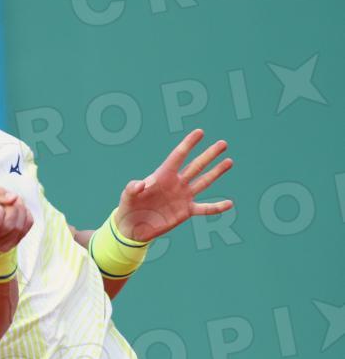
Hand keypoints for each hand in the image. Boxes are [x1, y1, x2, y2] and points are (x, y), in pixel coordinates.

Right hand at [0, 186, 33, 251]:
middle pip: (7, 227)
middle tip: (13, 198)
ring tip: (16, 202)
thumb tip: (12, 198)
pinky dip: (25, 217)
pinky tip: (19, 211)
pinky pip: (25, 230)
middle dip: (13, 209)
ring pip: (18, 229)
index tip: (0, 208)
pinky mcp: (10, 245)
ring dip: (21, 211)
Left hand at [116, 128, 233, 241]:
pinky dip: (216, 207)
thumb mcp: (127, 196)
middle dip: (209, 155)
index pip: (178, 156)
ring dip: (216, 172)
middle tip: (223, 143)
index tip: (199, 132)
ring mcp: (182, 197)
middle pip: (196, 166)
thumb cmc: (129, 207)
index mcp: (162, 175)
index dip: (188, 144)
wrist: (133, 227)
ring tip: (229, 161)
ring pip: (203, 182)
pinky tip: (230, 204)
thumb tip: (140, 185)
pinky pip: (204, 209)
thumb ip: (132, 188)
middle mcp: (176, 183)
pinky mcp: (186, 211)